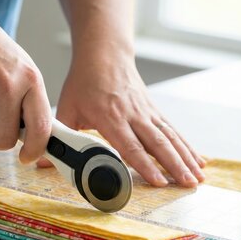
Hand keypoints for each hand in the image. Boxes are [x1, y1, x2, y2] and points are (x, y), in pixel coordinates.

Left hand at [38, 51, 204, 186]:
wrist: (104, 54)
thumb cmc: (84, 81)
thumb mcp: (66, 106)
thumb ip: (59, 135)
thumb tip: (42, 161)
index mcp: (111, 116)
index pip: (130, 145)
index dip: (145, 165)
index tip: (159, 181)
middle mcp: (133, 115)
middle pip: (158, 144)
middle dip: (175, 166)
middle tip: (189, 185)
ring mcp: (147, 112)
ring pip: (171, 138)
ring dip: (186, 158)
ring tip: (199, 178)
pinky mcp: (154, 111)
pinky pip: (173, 131)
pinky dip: (187, 146)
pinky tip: (198, 159)